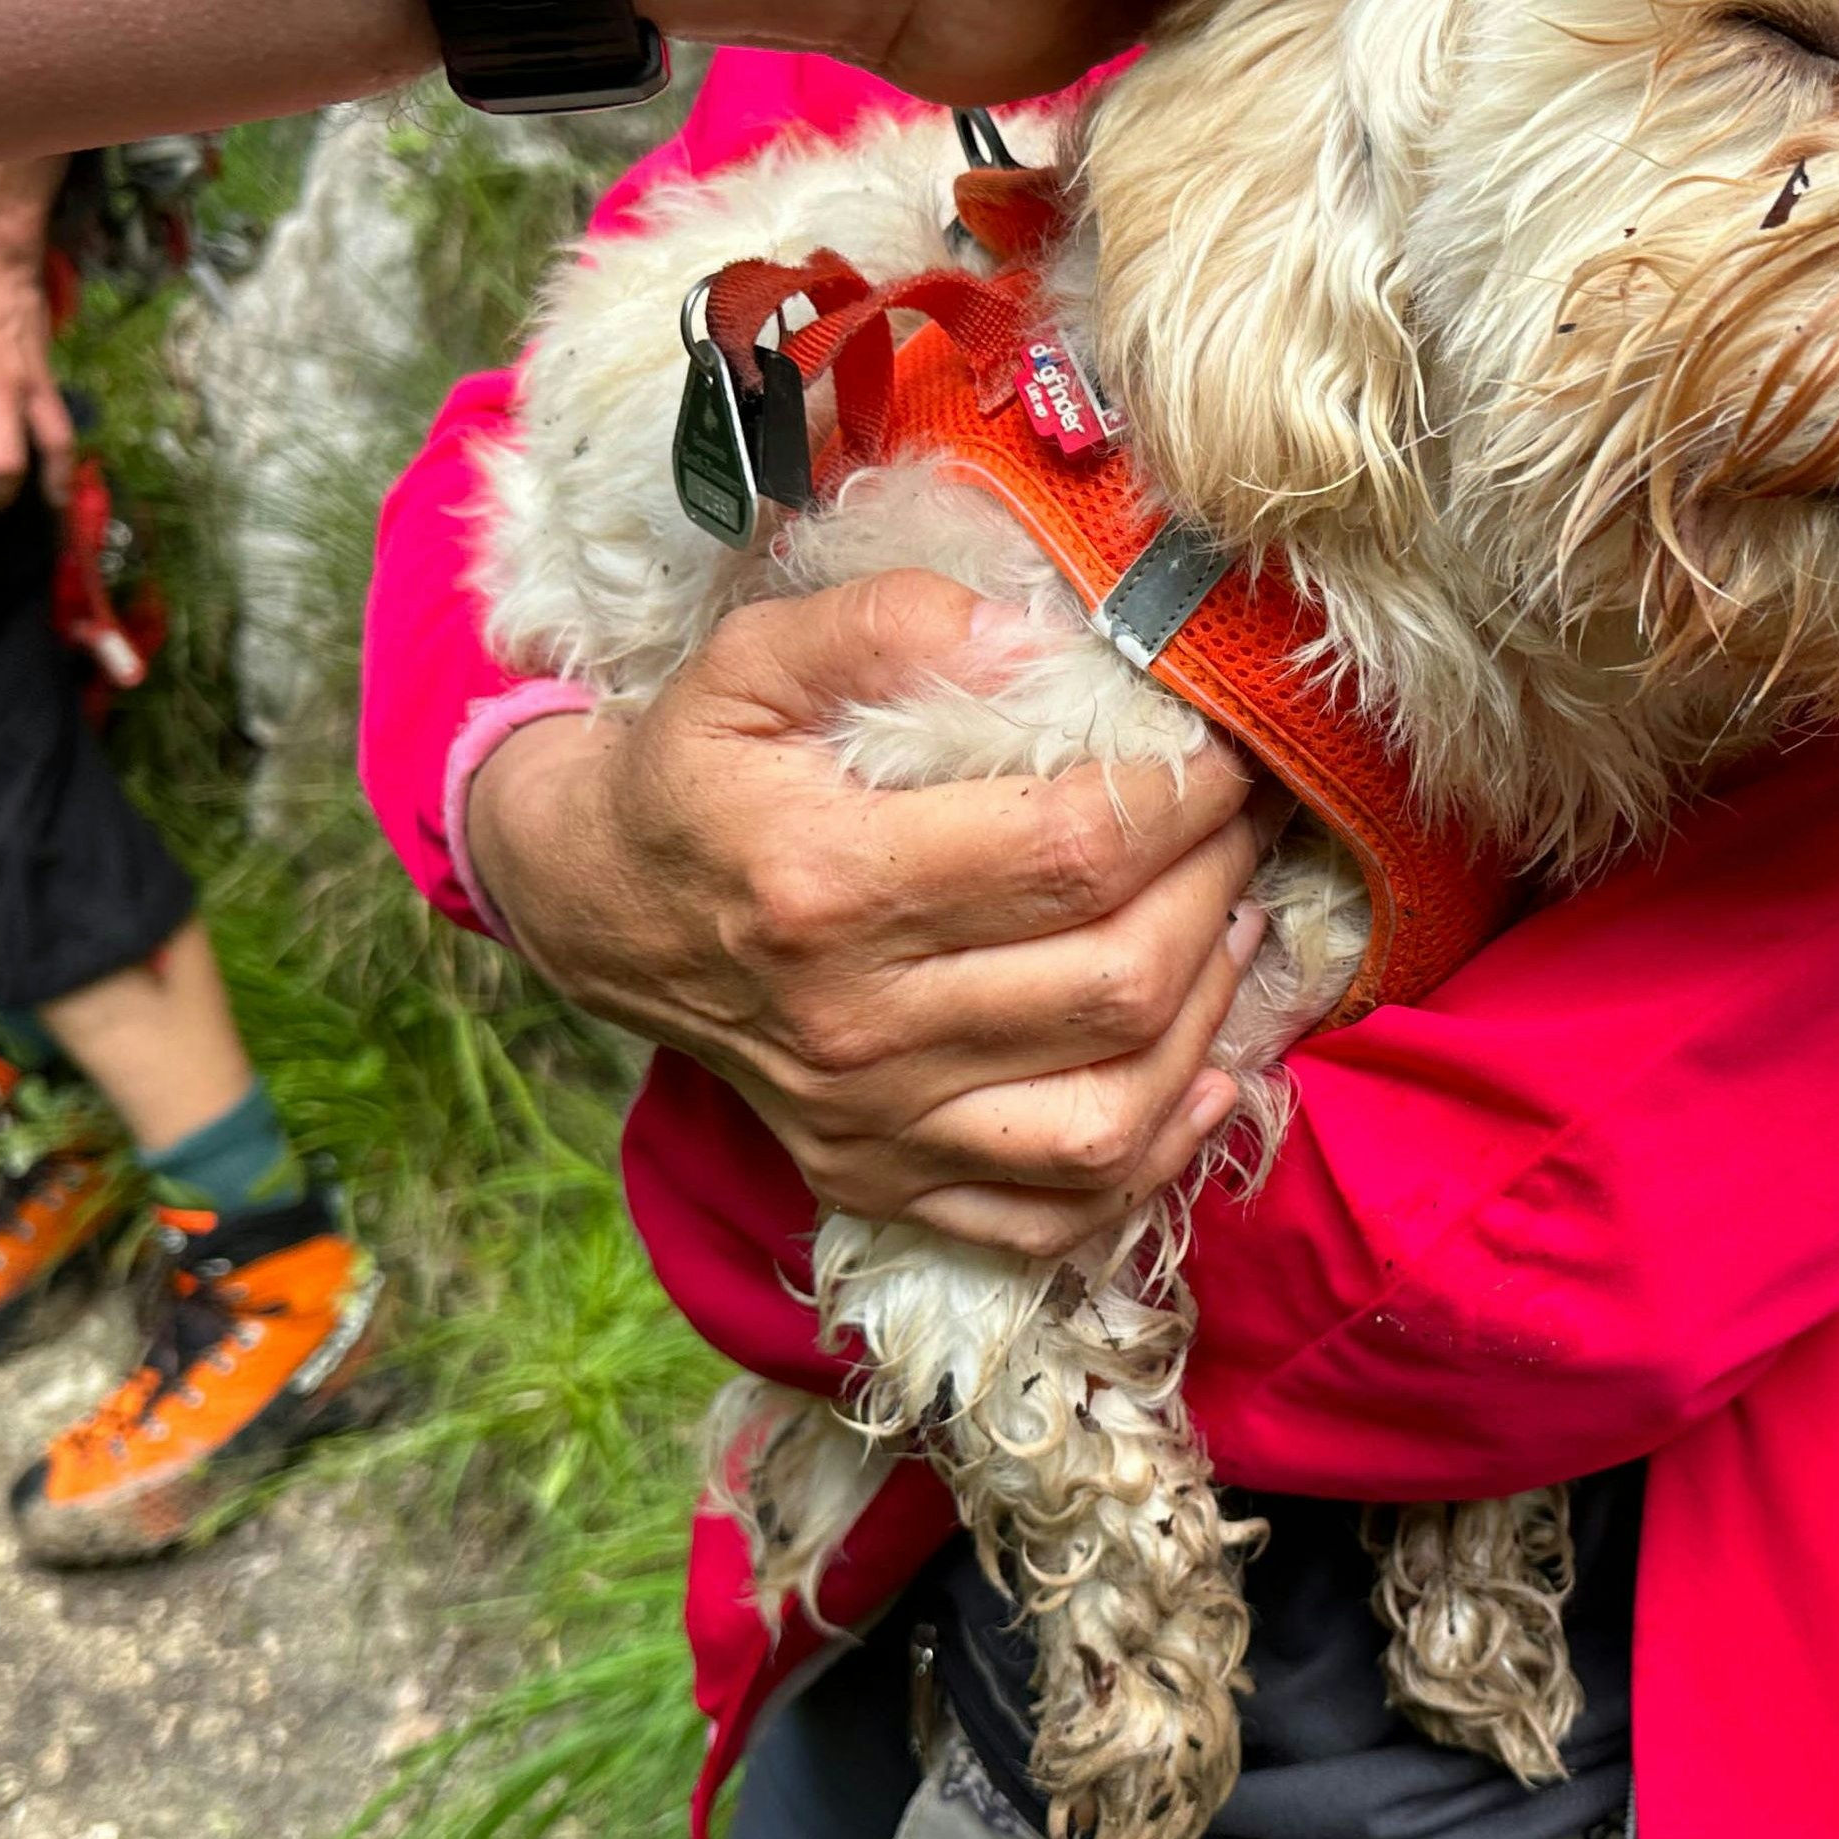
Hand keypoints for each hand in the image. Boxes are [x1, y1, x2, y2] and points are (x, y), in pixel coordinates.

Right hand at [465, 572, 1273, 1257]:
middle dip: (1218, 889)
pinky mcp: (881, 1182)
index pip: (1073, 850)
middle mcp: (857, 1026)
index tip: (1223, 749)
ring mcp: (873, 1124)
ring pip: (1112, 1111)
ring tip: (1236, 920)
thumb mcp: (751, 658)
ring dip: (1213, 1014)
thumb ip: (887, 625)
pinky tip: (1198, 1072)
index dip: (1184, 797)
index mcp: (828, 885)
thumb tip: (1034, 639)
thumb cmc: (695, 771)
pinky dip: (1155, 1155)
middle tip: (1244, 821)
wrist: (593, 907)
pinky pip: (1058, 1213)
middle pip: (1115, 980)